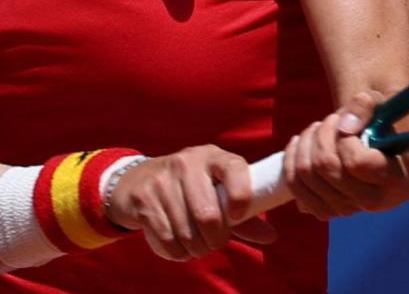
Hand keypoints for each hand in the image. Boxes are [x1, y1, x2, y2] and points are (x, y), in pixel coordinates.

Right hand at [105, 145, 277, 260]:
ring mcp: (162, 179)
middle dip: (215, 239)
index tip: (237, 216)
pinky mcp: (143, 197)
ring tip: (195, 244)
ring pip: (187, 232)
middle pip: (208, 215)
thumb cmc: (189, 190)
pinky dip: (175, 252)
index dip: (241, 196)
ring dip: (195, 248)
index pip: (235, 170)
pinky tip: (176, 244)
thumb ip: (244, 216)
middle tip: (214, 241)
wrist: (138, 181)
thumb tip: (271, 236)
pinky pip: (166, 239)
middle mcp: (187, 162)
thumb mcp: (217, 193)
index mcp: (213, 157)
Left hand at [283, 90, 408, 219]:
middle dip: (321, 137)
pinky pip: (297, 192)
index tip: (347, 124)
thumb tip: (344, 126)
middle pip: (329, 171)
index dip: (345, 139)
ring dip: (304, 146)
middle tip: (330, 120)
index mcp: (400, 178)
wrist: (378, 138)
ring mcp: (352, 209)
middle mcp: (378, 202)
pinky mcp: (330, 211)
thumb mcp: (381, 102)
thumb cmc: (383, 117)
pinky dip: (291, 163)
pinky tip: (300, 144)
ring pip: (308, 180)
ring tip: (316, 128)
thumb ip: (365, 106)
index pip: (358, 164)